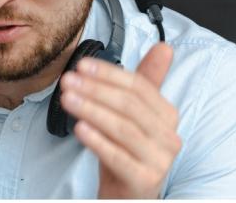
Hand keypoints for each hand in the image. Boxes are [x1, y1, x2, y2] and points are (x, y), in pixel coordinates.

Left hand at [59, 43, 180, 198]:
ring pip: (122, 129)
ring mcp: (158, 160)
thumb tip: (164, 47)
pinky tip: (79, 128)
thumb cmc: (128, 149)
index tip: (82, 65)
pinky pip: (118, 156)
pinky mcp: (144, 180)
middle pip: (129, 106)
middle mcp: (168, 137)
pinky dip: (97, 140)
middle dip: (95, 89)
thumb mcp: (136, 114)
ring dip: (91, 110)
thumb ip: (147, 81)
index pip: (139, 86)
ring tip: (66, 98)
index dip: (109, 74)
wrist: (128, 193)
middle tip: (68, 80)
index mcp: (166, 115)